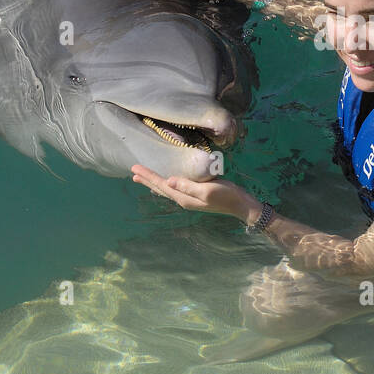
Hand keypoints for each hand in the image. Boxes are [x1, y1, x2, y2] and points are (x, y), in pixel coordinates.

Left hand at [131, 164, 260, 222]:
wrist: (240, 205)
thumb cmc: (226, 196)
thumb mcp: (208, 190)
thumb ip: (188, 186)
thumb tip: (169, 181)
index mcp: (184, 197)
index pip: (162, 185)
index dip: (148, 176)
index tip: (135, 169)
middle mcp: (183, 199)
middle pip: (160, 188)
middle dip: (147, 179)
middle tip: (133, 171)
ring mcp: (189, 198)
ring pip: (165, 189)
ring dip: (153, 183)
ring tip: (141, 178)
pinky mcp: (195, 195)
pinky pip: (174, 189)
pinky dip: (164, 185)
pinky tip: (164, 184)